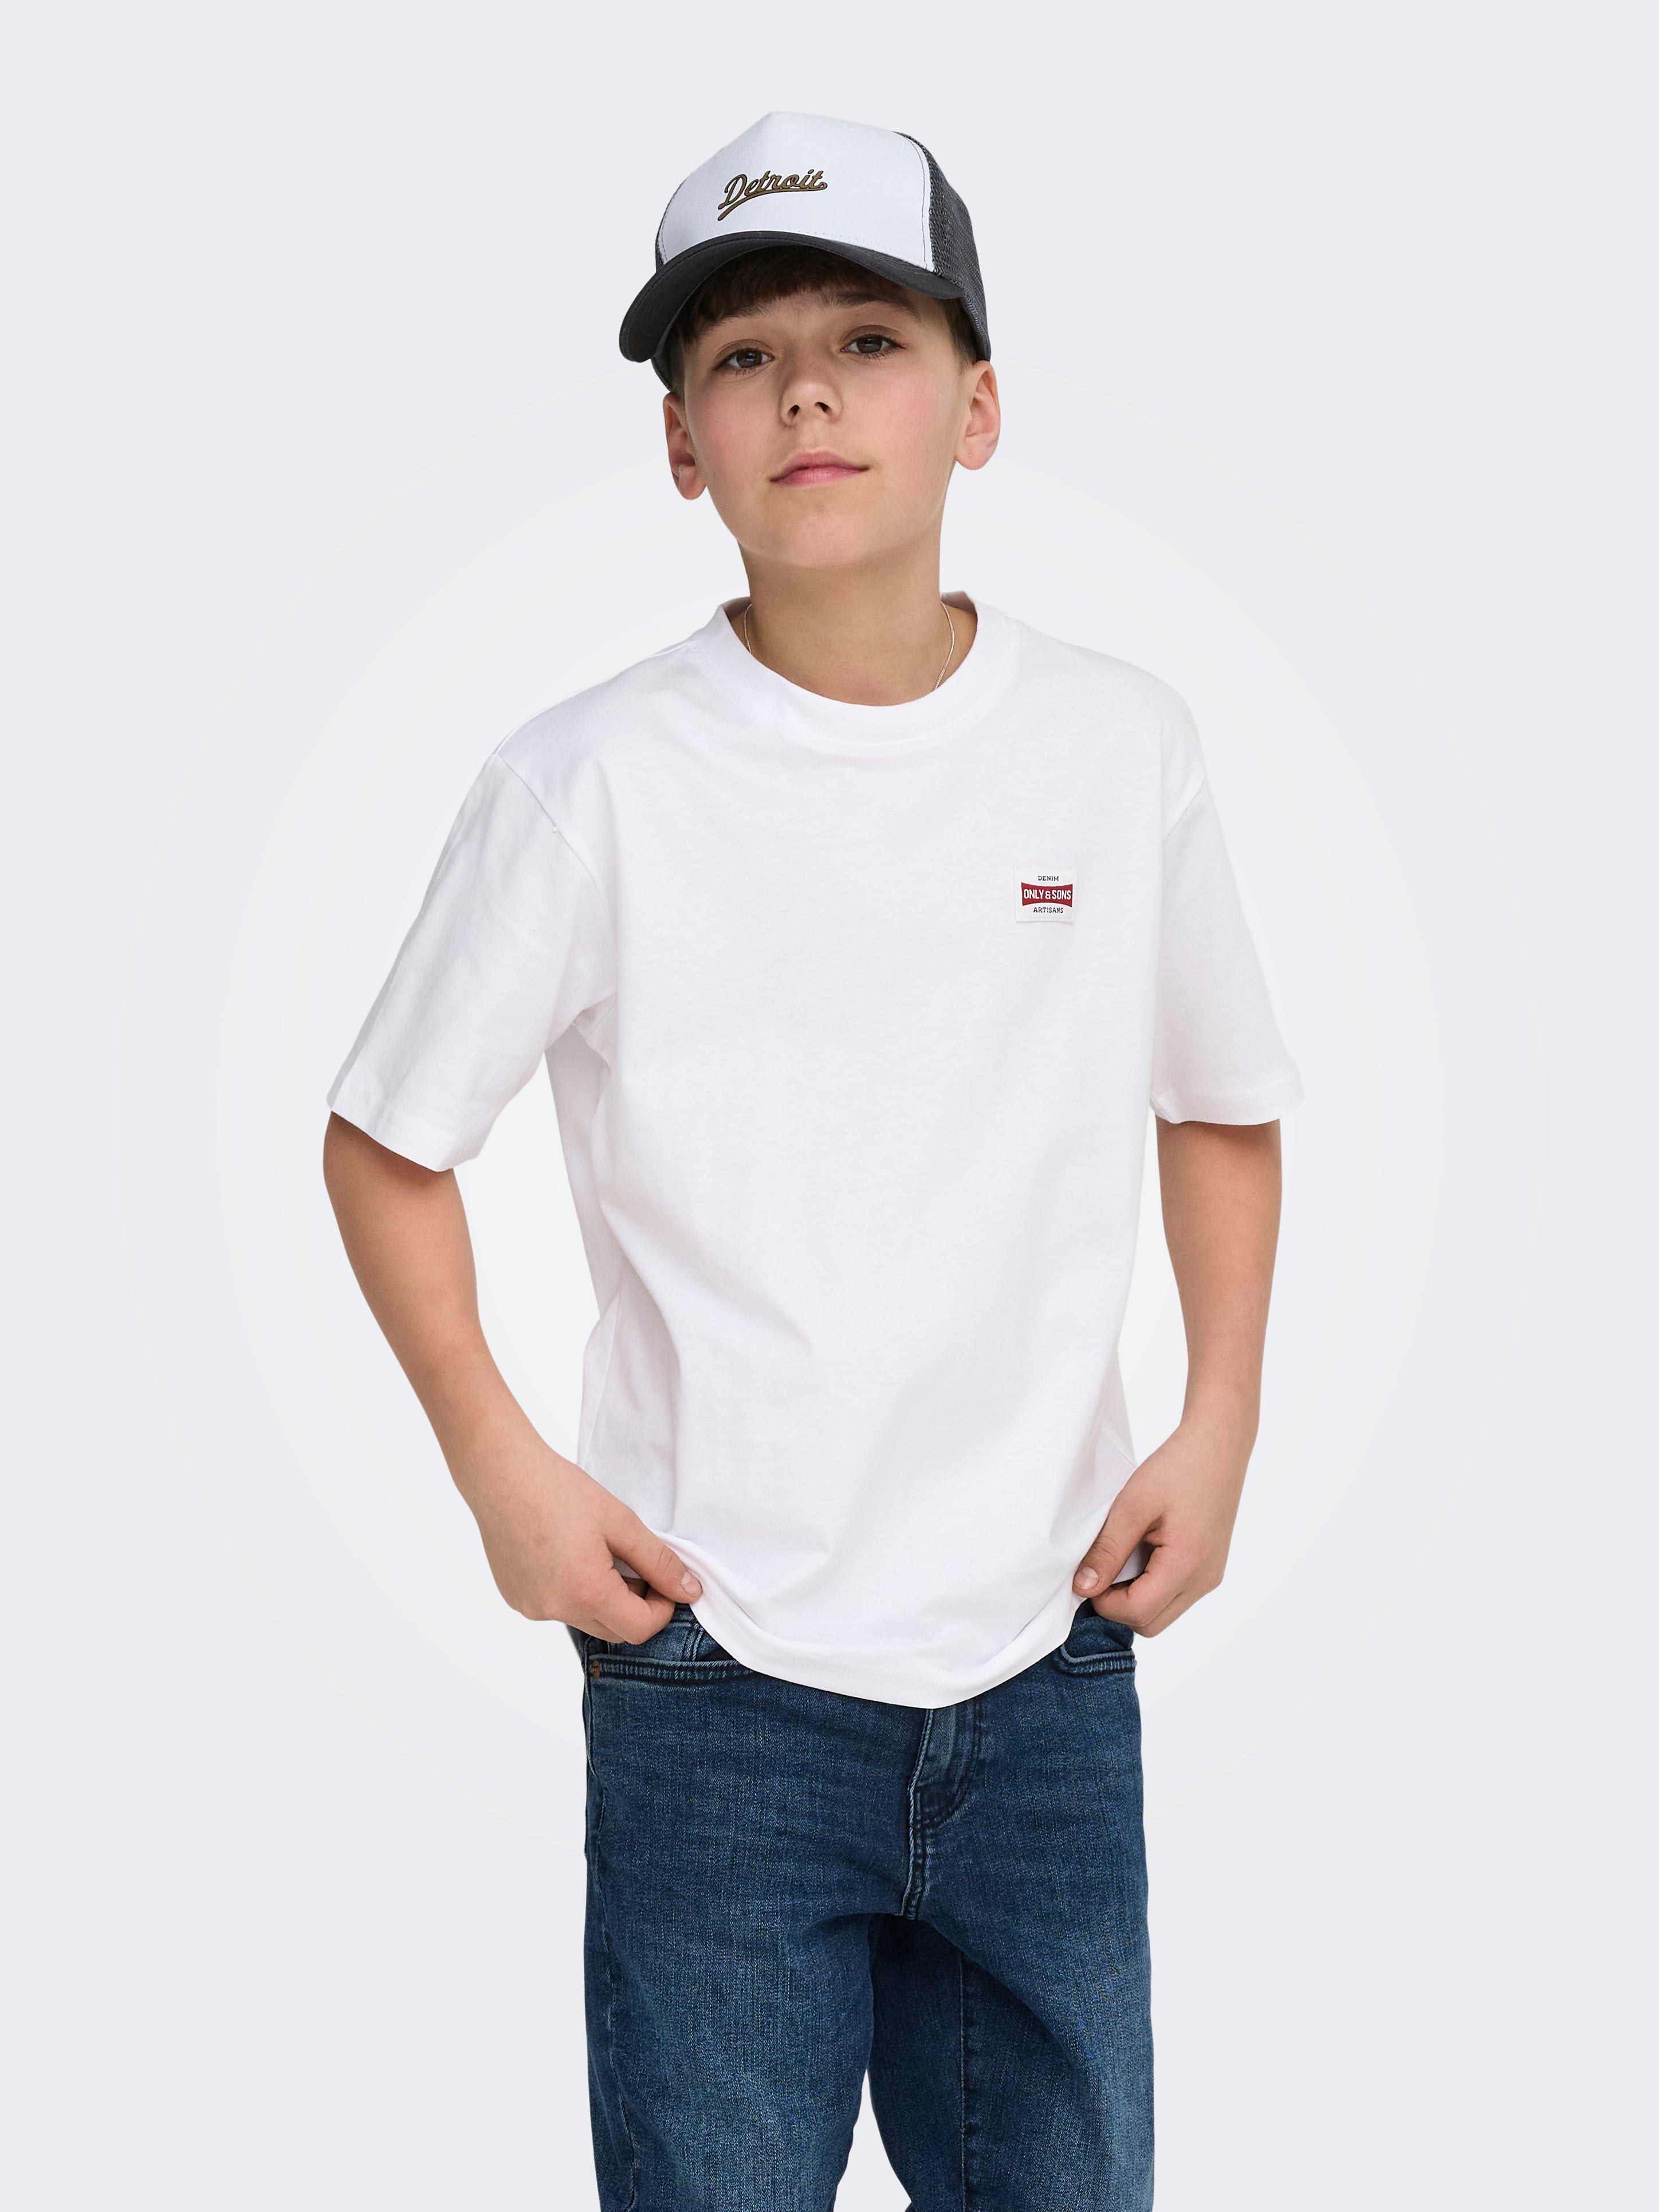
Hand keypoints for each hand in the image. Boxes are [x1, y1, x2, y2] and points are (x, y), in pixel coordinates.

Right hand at [458, 1429, 700, 1642]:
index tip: (662, 1578)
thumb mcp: (621, 1522)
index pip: (641, 1629)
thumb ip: (659, 1562)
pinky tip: (565, 1554)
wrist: (502, 1474)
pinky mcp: (515, 1599)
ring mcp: (531, 1608)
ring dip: (602, 1598)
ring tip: (595, 1552)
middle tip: (632, 1562)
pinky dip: (571, 1592)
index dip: (662, 1608)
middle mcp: (556, 1610)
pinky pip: (557, 1608)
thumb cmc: (560, 1490)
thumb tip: (690, 1592)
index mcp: (586, 1592)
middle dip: (634, 1604)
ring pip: (585, 1620)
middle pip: (614, 1630)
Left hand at [1071, 1412, 1252, 1635]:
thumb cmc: (1178, 1468)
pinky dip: (1152, 1585)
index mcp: (1187, 1565)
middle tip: (1103, 1567)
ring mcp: (1210, 1576)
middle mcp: (1204, 1579)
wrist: (1217, 1446)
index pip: (1137, 1613)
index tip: (1088, 1574)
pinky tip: (1142, 1552)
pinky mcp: (1210, 1568)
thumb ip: (1107, 1549)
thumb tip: (1083, 1587)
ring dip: (1135, 1596)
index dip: (1104, 1602)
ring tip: (1124, 1555)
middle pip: (1151, 1623)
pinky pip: (1175, 1595)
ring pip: (1163, 1612)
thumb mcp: (1132, 1505)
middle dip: (1118, 1606)